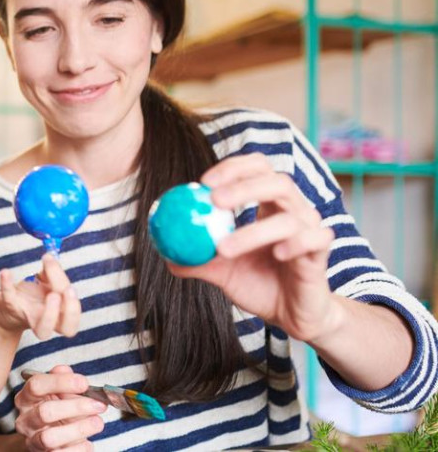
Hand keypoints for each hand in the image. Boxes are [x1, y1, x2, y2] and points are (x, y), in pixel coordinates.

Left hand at [0, 255, 80, 339]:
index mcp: (59, 313)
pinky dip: (6, 284)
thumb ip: (52, 271)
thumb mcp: (46, 282)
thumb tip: (51, 257)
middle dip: (69, 312)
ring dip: (49, 314)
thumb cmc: (32, 296)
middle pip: (65, 328)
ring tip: (50, 294)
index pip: (72, 315)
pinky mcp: (9, 308)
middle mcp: (47, 320)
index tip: (70, 288)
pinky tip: (5, 272)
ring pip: (43, 331)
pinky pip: (8, 299)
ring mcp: (29, 317)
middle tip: (61, 292)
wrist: (5, 308)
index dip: (74, 306)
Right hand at [14, 366, 105, 450]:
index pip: (36, 385)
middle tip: (98, 404)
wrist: (43, 442)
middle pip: (45, 412)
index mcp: (26, 399)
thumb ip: (61, 381)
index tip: (84, 383)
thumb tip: (64, 370)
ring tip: (97, 422)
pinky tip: (88, 441)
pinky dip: (80, 448)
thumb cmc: (54, 413)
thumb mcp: (56, 394)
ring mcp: (34, 441)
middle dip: (75, 407)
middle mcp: (26, 420)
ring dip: (79, 429)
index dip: (61, 382)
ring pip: (51, 437)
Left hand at [171, 153, 338, 341]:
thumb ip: (195, 258)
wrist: (291, 316)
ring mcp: (310, 230)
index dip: (233, 168)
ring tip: (223, 249)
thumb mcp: (221, 271)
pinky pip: (315, 239)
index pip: (258, 169)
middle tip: (213, 200)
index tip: (202, 183)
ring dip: (252, 230)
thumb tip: (163, 249)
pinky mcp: (321, 254)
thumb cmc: (258, 284)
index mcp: (269, 206)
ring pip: (288, 217)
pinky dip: (295, 243)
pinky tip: (276, 254)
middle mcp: (294, 211)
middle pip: (276, 181)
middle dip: (243, 187)